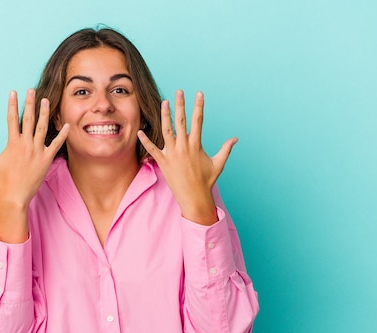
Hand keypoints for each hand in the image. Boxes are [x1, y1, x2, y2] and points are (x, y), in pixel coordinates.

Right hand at [0, 89, 68, 206]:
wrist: (15, 195)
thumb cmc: (3, 179)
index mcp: (12, 143)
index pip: (12, 119)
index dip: (12, 105)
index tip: (13, 93)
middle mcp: (25, 144)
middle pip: (28, 119)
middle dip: (29, 103)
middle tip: (31, 90)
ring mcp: (37, 151)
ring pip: (42, 128)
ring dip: (44, 113)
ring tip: (46, 100)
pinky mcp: (46, 159)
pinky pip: (56, 144)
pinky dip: (62, 134)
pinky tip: (66, 125)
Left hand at [137, 90, 236, 224]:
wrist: (194, 197)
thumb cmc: (206, 181)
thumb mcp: (218, 164)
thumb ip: (226, 149)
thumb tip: (235, 139)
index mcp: (196, 145)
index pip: (198, 121)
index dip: (199, 106)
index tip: (199, 94)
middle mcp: (184, 147)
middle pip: (181, 121)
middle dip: (181, 105)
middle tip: (179, 91)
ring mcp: (172, 154)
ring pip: (166, 131)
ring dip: (165, 116)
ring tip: (164, 102)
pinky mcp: (163, 162)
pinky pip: (152, 150)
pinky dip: (146, 140)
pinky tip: (141, 131)